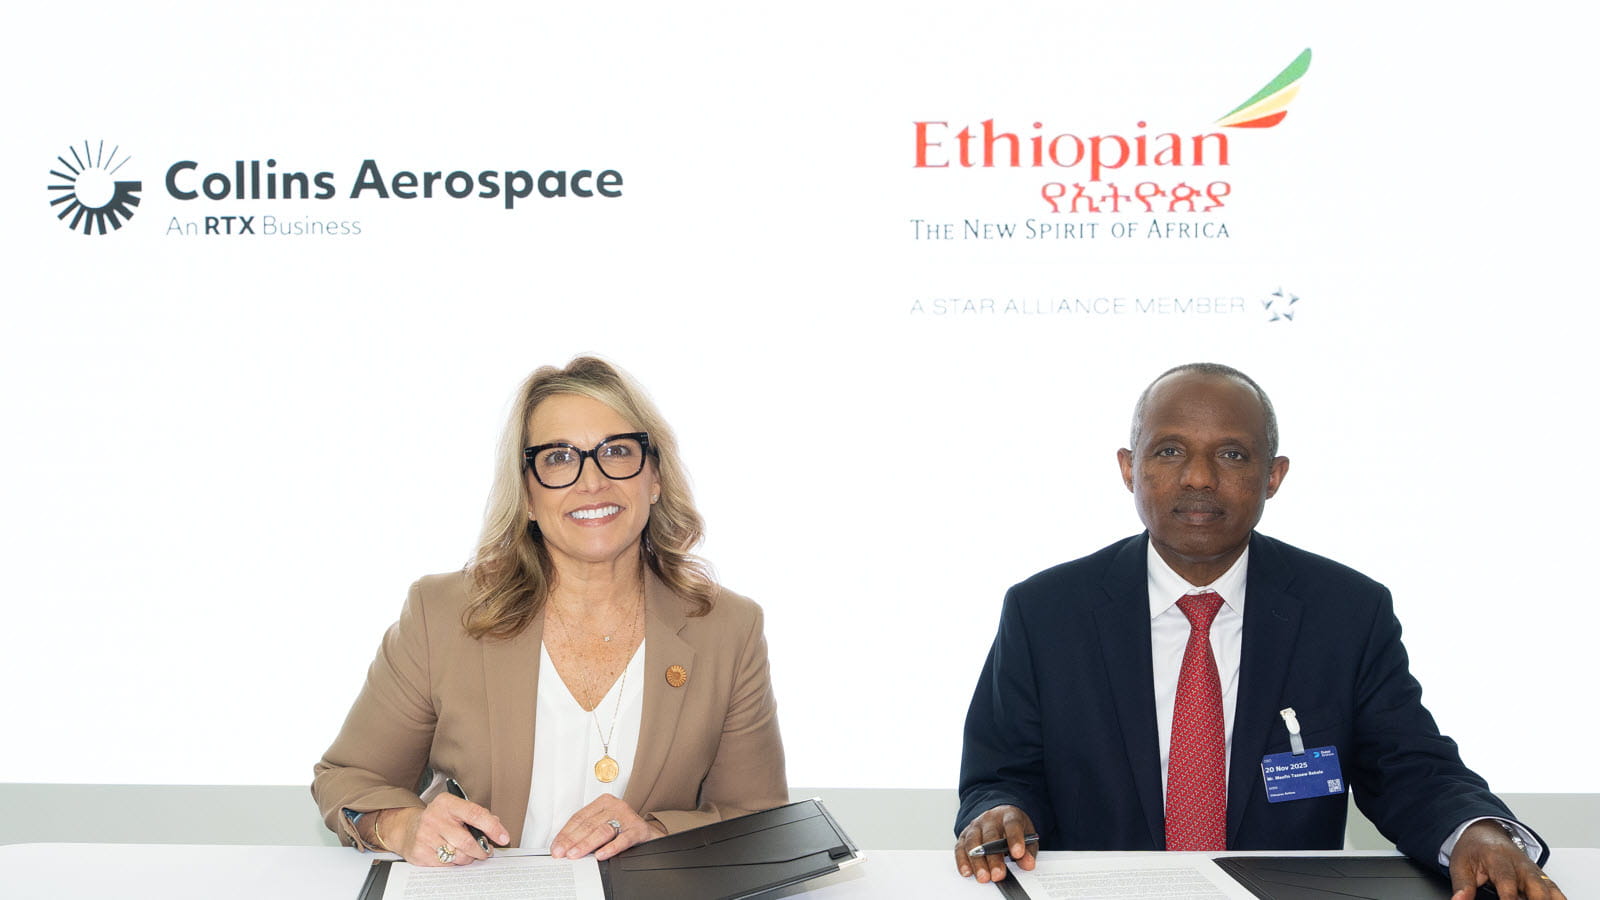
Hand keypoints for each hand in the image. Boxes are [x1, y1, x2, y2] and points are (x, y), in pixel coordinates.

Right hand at [376, 794, 509, 867]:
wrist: (408, 828)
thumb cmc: (439, 818)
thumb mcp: (456, 809)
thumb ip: (478, 816)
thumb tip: (497, 828)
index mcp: (446, 803)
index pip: (475, 814)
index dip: (492, 827)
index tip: (504, 837)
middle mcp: (434, 818)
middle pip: (467, 841)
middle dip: (481, 850)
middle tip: (485, 851)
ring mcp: (425, 836)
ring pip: (458, 856)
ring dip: (468, 858)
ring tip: (467, 853)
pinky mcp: (420, 853)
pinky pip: (446, 865)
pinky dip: (454, 863)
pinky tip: (451, 855)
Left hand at [550, 793, 664, 860]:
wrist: (648, 834)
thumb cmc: (623, 829)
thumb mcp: (604, 824)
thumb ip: (586, 832)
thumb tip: (564, 847)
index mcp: (603, 802)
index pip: (579, 817)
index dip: (565, 833)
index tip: (556, 847)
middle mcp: (615, 807)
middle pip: (588, 824)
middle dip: (572, 840)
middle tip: (562, 853)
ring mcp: (627, 817)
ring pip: (602, 830)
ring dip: (586, 844)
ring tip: (575, 854)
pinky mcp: (638, 829)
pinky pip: (622, 839)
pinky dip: (610, 848)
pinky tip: (600, 855)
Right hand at [953, 804, 1035, 883]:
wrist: (998, 817)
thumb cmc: (1013, 829)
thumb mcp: (1028, 836)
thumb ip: (1029, 851)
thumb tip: (1028, 864)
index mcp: (1009, 815)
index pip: (1012, 825)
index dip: (1015, 839)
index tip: (1018, 854)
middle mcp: (990, 819)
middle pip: (990, 836)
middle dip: (994, 858)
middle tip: (998, 875)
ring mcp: (975, 826)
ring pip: (973, 842)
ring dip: (977, 861)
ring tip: (983, 877)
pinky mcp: (964, 835)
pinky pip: (960, 847)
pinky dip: (963, 860)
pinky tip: (967, 871)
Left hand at [1449, 820, 1565, 899]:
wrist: (1485, 833)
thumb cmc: (1474, 850)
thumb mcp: (1460, 864)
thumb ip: (1462, 885)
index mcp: (1499, 860)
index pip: (1507, 883)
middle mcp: (1521, 866)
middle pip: (1537, 889)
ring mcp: (1534, 872)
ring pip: (1550, 891)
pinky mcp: (1542, 879)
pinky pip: (1556, 892)